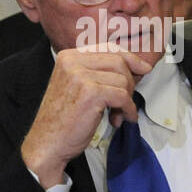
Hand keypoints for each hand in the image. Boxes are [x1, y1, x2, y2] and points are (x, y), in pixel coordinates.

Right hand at [20, 47, 153, 187]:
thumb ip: (97, 73)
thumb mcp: (77, 87)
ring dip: (126, 100)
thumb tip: (134, 67)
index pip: (108, 48)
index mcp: (68, 57)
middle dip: (129, 82)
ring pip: (123, 80)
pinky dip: (128, 109)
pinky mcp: (91, 93)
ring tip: (117, 114)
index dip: (130, 58)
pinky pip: (122, 96)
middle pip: (118, 61)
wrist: (47, 143)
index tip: (143, 68)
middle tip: (125, 101)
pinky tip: (122, 119)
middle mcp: (73, 62)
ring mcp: (81, 76)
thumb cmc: (63, 120)